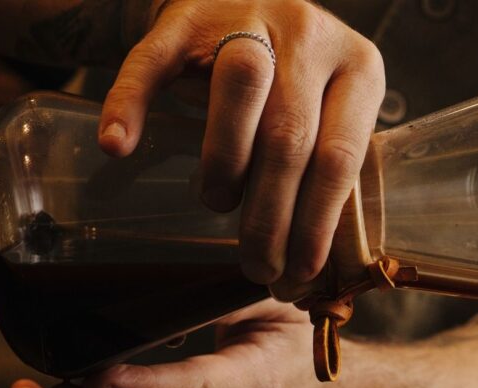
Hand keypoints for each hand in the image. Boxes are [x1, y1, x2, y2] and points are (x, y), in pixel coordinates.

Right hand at [99, 0, 384, 288]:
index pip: (341, 155)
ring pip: (240, 86)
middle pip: (291, 134)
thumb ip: (322, 168)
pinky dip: (130, 103)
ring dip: (226, 159)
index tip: (298, 270)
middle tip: (255, 264)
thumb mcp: (326, 112)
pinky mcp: (185, 15)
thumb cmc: (290, 80)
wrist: (236, 0)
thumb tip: (306, 266)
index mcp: (359, 68)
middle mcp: (311, 36)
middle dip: (270, 214)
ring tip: (216, 203)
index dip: (317, 221)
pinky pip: (154, 60)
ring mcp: (249, 17)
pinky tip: (117, 145)